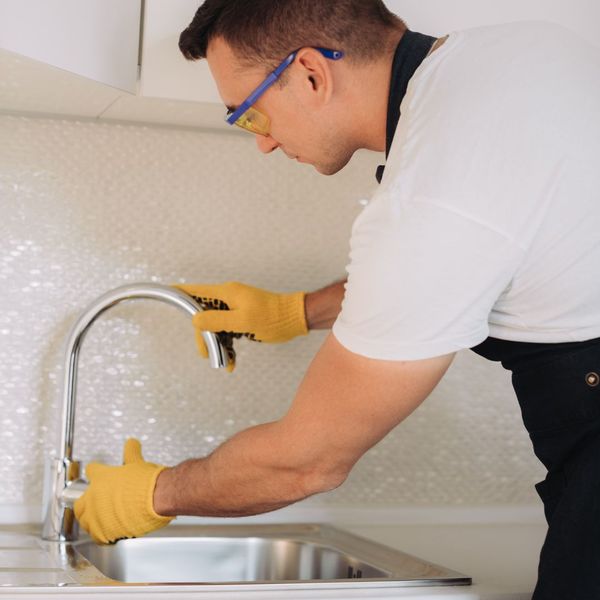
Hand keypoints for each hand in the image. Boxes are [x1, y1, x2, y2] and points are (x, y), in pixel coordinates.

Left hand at [74, 439, 172, 543]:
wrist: (156, 498)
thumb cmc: (147, 482)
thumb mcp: (138, 463)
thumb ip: (132, 453)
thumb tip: (132, 443)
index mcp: (102, 477)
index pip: (91, 471)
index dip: (95, 472)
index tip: (97, 473)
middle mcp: (94, 497)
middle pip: (80, 502)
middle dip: (85, 502)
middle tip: (94, 503)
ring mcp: (97, 516)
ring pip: (84, 520)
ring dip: (90, 520)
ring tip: (99, 520)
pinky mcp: (103, 532)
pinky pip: (96, 536)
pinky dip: (101, 535)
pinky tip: (108, 534)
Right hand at [173, 282, 307, 370]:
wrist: (294, 320)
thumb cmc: (271, 317)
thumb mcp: (242, 321)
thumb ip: (217, 320)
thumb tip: (195, 319)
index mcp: (226, 294)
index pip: (196, 291)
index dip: (179, 293)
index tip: (165, 293)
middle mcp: (228, 299)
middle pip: (203, 316)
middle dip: (204, 336)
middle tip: (207, 354)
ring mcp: (235, 309)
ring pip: (215, 327)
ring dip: (217, 345)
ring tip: (223, 361)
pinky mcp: (242, 319)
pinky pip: (227, 333)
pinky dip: (228, 346)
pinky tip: (231, 361)